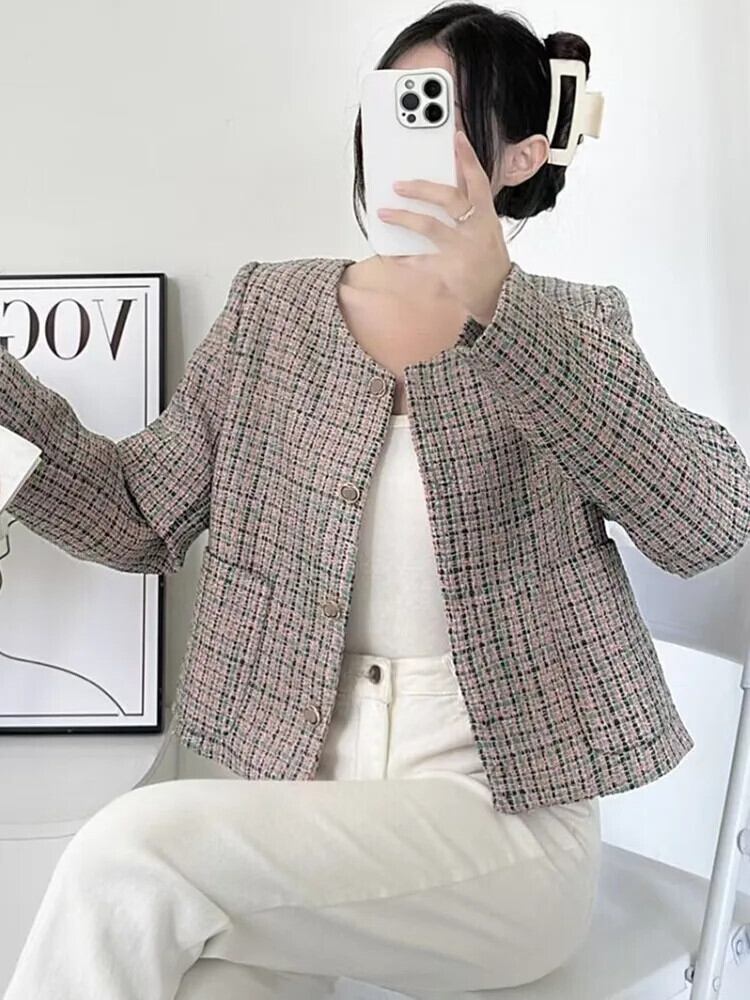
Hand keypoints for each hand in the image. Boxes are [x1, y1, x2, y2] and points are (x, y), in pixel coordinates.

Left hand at [376, 129, 511, 325]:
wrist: (499, 295)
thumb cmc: (490, 262)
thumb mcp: (487, 232)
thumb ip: (471, 210)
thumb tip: (445, 188)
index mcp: (486, 217)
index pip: (479, 181)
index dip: (468, 158)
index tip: (457, 137)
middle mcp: (475, 230)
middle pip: (449, 199)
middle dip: (422, 188)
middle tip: (399, 184)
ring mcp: (462, 251)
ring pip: (430, 227)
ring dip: (404, 218)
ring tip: (384, 213)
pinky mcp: (450, 271)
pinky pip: (421, 262)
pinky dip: (404, 259)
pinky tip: (390, 255)